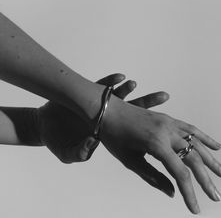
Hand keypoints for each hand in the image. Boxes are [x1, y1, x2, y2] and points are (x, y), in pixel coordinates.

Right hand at [37, 73, 168, 162]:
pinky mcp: (86, 94)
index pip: (130, 130)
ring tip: (134, 83)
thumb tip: (92, 144)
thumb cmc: (59, 142)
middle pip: (132, 110)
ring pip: (117, 96)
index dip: (145, 126)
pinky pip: (100, 85)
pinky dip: (109, 81)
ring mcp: (97, 105)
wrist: (44, 127)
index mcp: (107, 132)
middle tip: (165, 96)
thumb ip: (80, 152)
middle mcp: (107, 117)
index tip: (162, 122)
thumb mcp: (68, 153)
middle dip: (148, 103)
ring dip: (127, 90)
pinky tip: (119, 77)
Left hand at [100, 88, 220, 213]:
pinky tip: (215, 146)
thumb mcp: (130, 160)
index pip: (179, 174)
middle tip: (217, 197)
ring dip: (212, 160)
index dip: (189, 193)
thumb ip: (153, 177)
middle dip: (206, 180)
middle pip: (193, 159)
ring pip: (197, 144)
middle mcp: (167, 133)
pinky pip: (191, 129)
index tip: (195, 210)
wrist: (107, 110)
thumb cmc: (114, 136)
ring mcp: (169, 124)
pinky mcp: (169, 119)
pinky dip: (205, 139)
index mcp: (156, 144)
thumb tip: (173, 192)